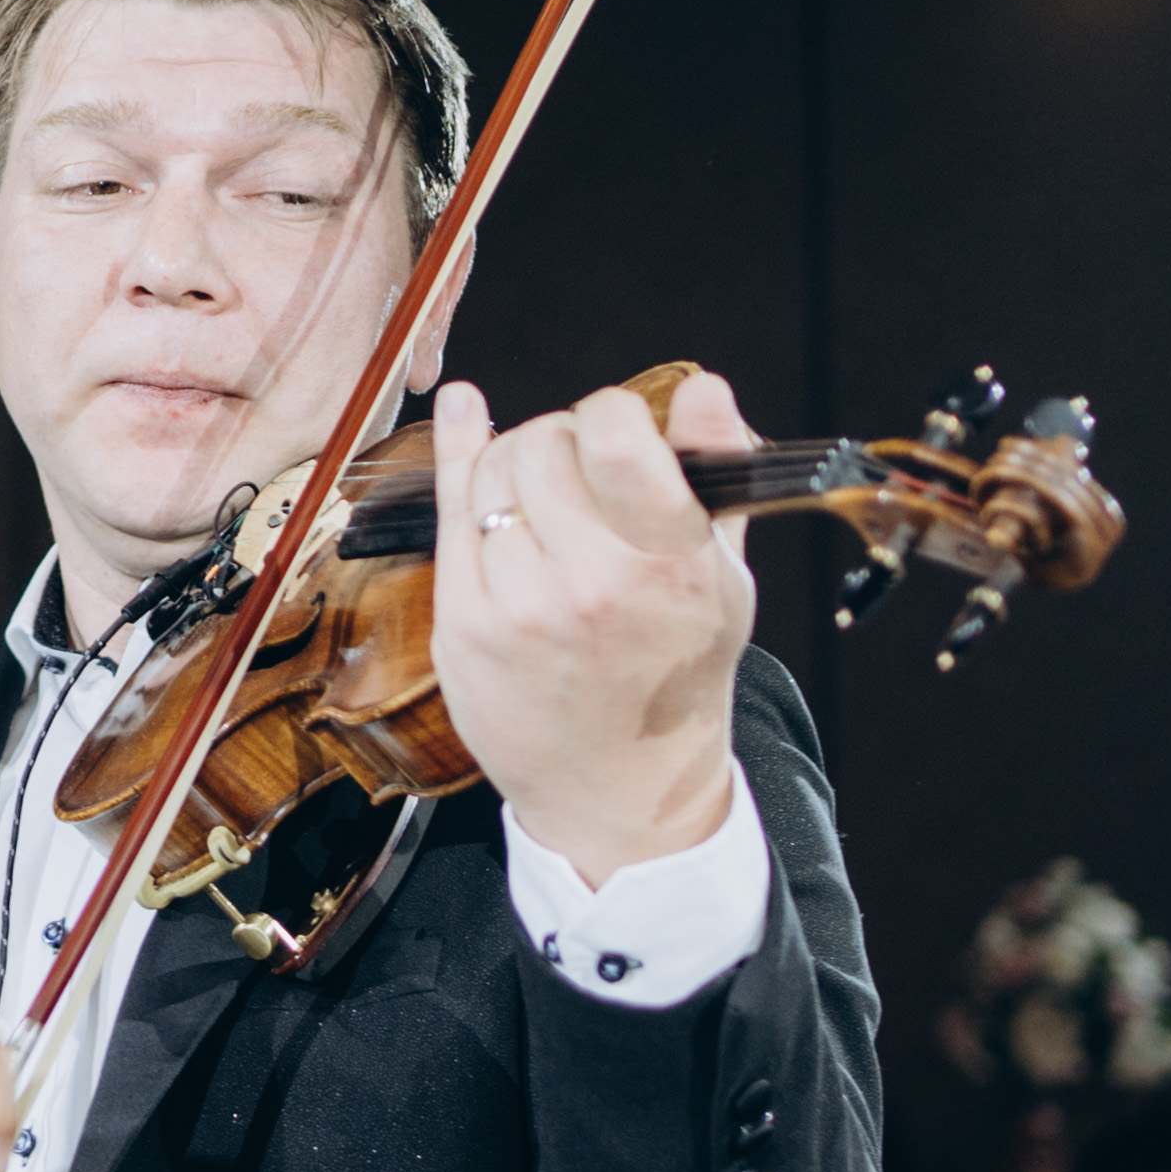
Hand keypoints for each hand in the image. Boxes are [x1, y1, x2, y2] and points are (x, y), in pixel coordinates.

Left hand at [429, 371, 757, 877]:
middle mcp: (593, 586)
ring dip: (513, 462)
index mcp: (670, 566)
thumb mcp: (723, 574)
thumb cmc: (676, 670)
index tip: (615, 428)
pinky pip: (448, 510)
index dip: (610, 412)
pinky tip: (461, 416)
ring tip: (543, 494)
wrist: (619, 786)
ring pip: (491, 471)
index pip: (616, 437)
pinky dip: (459, 460)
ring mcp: (520, 609)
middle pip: (543, 443)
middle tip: (576, 468)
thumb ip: (715, 472)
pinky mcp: (464, 625)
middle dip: (559, 438)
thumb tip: (705, 385)